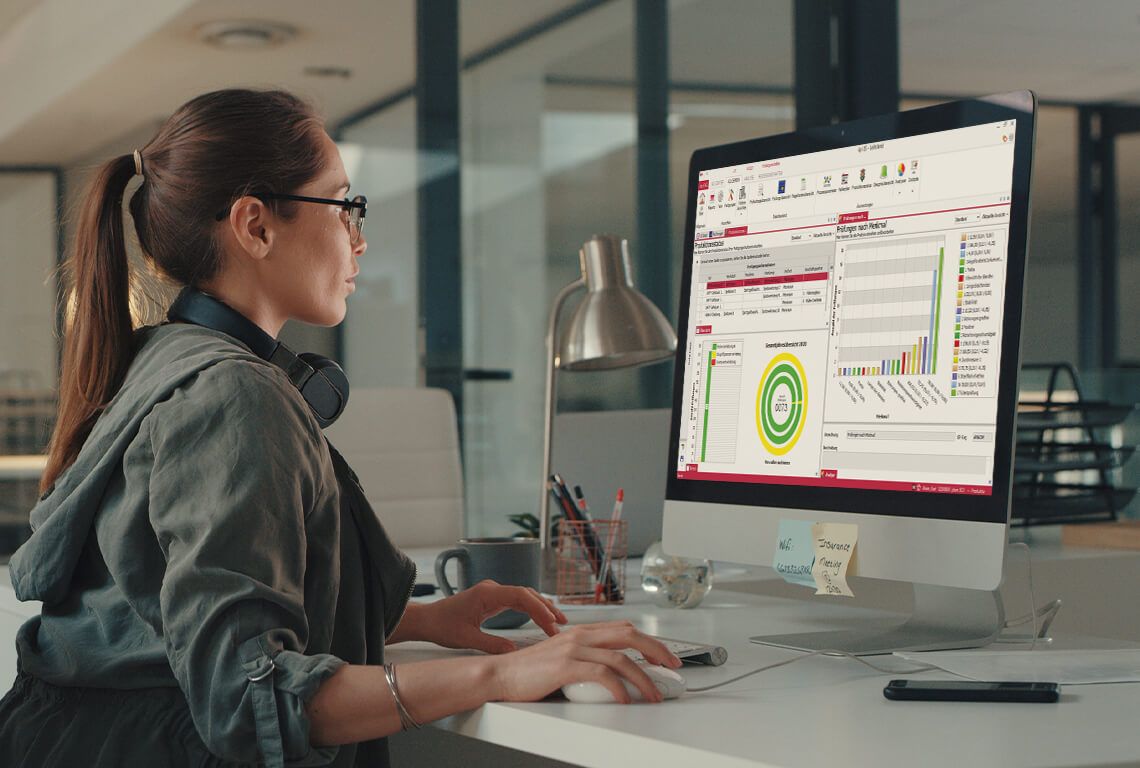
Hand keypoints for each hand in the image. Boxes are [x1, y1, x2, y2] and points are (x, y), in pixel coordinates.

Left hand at [420, 580, 567, 653]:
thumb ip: (492, 645)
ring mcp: (493, 593)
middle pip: (527, 594)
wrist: (427, 619)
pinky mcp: (493, 599)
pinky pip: (517, 601)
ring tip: (558, 622)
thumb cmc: (442, 626)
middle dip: (546, 608)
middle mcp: (492, 589)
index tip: (551, 624)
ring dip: (541, 608)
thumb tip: (515, 651)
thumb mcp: (467, 639)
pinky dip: (531, 609)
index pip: (521, 596)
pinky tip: (541, 619)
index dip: (539, 609)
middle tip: (561, 626)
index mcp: (487, 593)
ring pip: (524, 596)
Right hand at [488, 621, 683, 703]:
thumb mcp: (562, 658)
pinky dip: (619, 687)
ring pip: (620, 658)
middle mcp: (579, 635)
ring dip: (643, 678)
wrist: (499, 674)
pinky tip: (626, 699)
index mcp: (581, 632)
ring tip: (654, 694)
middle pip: (629, 636)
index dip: (649, 641)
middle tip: (672, 668)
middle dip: (656, 651)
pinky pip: (602, 674)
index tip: (665, 656)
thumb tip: (613, 674)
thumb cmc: (528, 672)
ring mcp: (573, 649)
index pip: (624, 629)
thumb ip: (585, 659)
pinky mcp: (565, 665)